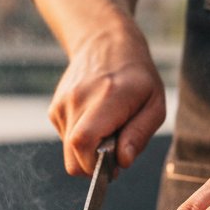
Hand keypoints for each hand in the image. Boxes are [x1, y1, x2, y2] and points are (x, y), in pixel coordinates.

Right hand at [49, 28, 165, 174]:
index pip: (83, 142)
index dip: (95, 165)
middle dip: (94, 165)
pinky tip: (95, 120)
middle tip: (115, 152)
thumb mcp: (154, 104)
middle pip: (73, 156)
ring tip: (107, 128)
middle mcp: (78, 100)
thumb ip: (140, 134)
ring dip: (89, 151)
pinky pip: (66, 140)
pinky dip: (81, 140)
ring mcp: (62, 104)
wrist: (105, 44)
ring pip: (69, 152)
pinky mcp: (55, 109)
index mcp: (106, 98)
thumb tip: (123, 161)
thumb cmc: (137, 78)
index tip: (114, 165)